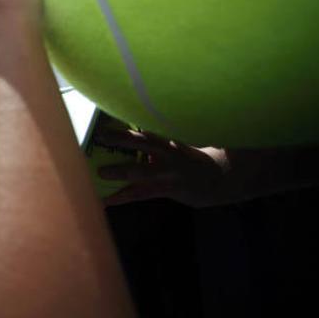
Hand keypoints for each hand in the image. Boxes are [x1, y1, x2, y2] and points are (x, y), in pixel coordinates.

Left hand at [97, 128, 230, 207]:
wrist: (218, 178)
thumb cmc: (185, 159)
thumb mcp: (172, 144)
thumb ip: (149, 140)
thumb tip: (117, 133)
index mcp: (166, 137)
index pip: (144, 126)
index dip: (127, 122)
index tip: (106, 117)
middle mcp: (167, 151)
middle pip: (143, 141)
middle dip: (122, 138)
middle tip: (100, 135)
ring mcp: (169, 171)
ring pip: (142, 171)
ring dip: (120, 171)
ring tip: (100, 172)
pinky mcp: (169, 189)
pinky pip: (141, 193)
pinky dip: (122, 197)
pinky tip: (105, 200)